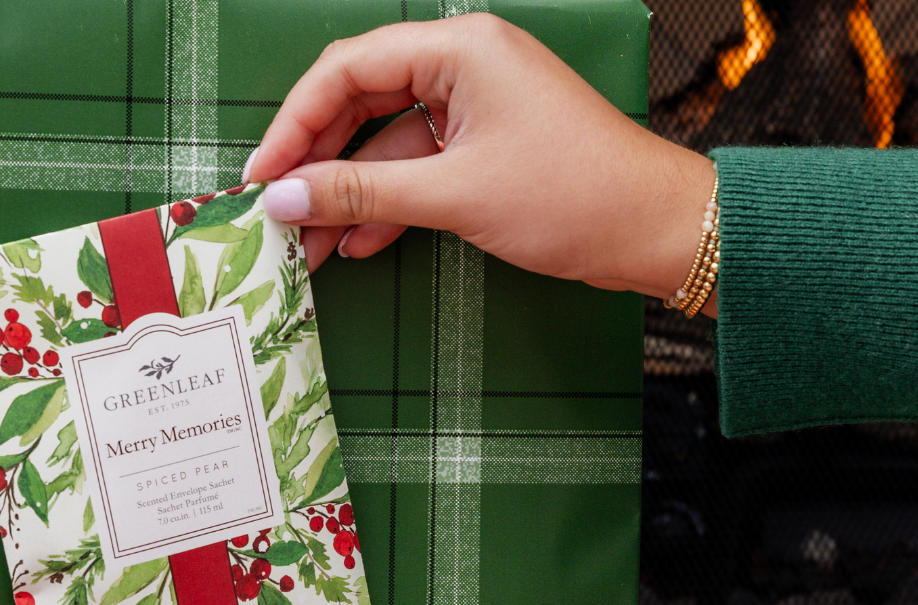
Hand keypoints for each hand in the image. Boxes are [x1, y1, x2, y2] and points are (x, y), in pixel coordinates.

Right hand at [247, 13, 716, 312]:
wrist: (655, 231)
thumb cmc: (573, 196)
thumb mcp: (455, 195)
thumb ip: (362, 194)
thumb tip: (285, 198)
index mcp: (459, 48)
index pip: (346, 69)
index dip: (294, 123)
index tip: (261, 173)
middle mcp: (464, 66)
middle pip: (361, 104)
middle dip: (318, 163)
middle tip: (275, 209)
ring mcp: (477, 109)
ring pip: (389, 144)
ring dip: (350, 194)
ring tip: (308, 243)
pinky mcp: (488, 149)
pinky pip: (421, 169)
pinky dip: (391, 205)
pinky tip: (357, 243)